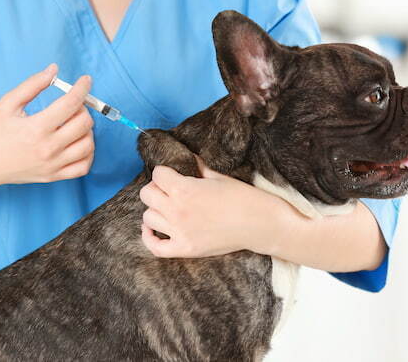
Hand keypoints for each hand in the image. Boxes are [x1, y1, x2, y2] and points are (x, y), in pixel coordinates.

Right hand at [0, 63, 94, 189]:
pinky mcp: (53, 176)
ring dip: (87, 130)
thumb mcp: (8, 103)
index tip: (86, 80)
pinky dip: (88, 153)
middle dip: (83, 108)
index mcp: (36, 128)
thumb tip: (54, 69)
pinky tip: (77, 142)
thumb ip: (33, 84)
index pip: (71, 103)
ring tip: (74, 123)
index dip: (82, 88)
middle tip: (73, 104)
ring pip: (88, 145)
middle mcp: (48, 148)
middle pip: (84, 123)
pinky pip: (84, 167)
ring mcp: (52, 165)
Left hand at [139, 157, 280, 257]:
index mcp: (185, 189)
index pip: (157, 175)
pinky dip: (149, 237)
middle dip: (156, 188)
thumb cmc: (243, 197)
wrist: (261, 224)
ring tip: (167, 208)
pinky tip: (152, 228)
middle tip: (169, 189)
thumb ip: (197, 167)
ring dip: (156, 210)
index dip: (164, 172)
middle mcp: (177, 211)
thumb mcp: (218, 177)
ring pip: (148, 217)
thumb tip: (187, 158)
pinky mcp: (185, 249)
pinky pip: (155, 246)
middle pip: (147, 194)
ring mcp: (180, 232)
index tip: (172, 174)